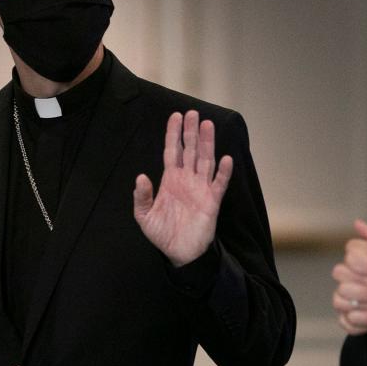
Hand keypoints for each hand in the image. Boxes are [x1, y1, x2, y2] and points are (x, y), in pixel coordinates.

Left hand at [133, 111, 232, 266]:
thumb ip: (142, 197)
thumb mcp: (144, 216)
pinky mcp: (212, 201)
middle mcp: (186, 180)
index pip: (172, 151)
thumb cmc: (162, 234)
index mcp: (170, 180)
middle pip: (190, 150)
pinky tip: (226, 159)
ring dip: (207, 143)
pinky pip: (219, 184)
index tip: (174, 116)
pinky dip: (223, 172)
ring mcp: (200, 188)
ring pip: (205, 160)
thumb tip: (141, 177)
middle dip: (190, 131)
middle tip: (193, 113)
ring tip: (208, 125)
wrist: (180, 253)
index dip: (173, 134)